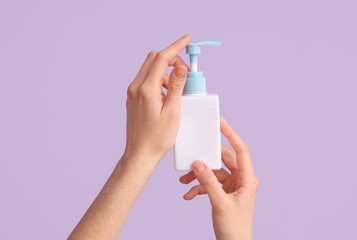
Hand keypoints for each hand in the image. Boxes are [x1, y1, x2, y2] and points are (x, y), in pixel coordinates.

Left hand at [124, 34, 189, 164]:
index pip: (161, 59)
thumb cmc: (157, 138)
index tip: (186, 40)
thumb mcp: (173, 112)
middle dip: (171, 59)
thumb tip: (181, 67)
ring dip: (166, 72)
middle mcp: (136, 87)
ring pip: (151, 69)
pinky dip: (160, 80)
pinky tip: (169, 95)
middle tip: (186, 71)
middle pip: (154, 59)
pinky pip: (147, 80)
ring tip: (179, 89)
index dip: (175, 47)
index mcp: (146, 90)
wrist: (140, 154)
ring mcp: (133, 92)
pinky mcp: (134, 98)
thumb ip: (177, 87)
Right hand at [180, 117, 258, 239]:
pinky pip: (210, 183)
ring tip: (184, 181)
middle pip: (223, 160)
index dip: (231, 134)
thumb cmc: (235, 228)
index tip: (220, 123)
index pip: (241, 150)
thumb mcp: (219, 203)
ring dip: (198, 176)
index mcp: (247, 179)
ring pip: (213, 172)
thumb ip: (208, 182)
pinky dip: (198, 187)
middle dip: (205, 161)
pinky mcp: (224, 193)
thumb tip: (198, 163)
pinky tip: (188, 194)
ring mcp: (232, 186)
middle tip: (192, 158)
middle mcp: (241, 180)